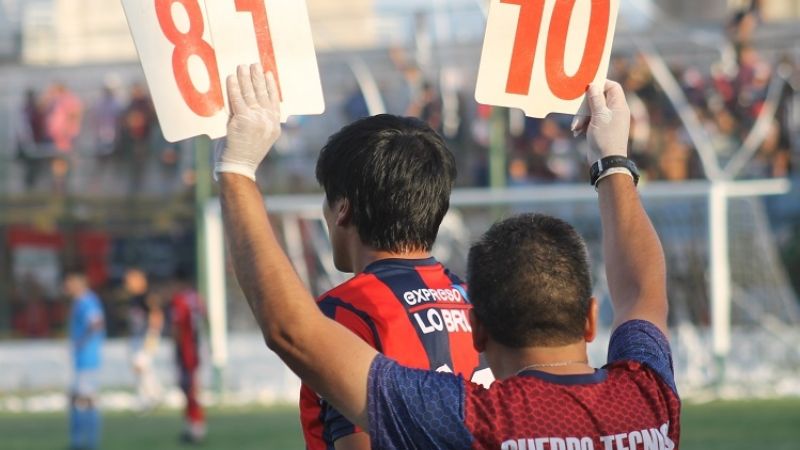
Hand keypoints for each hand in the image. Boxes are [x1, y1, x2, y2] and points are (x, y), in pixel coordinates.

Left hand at [214, 64, 280, 180]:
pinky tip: (231, 78)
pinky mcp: (243, 120)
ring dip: (245, 78)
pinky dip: (234, 87)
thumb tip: (250, 105)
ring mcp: (257, 120)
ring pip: (250, 94)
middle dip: (258, 77)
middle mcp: (268, 121)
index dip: (271, 86)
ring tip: (242, 66)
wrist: (239, 167)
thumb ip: (257, 121)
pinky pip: (237, 99)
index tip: (268, 74)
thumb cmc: (245, 154)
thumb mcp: (259, 137)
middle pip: (263, 94)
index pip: (275, 100)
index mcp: (275, 125)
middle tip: (254, 64)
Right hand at [570, 80, 629, 161]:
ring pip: (592, 110)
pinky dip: (583, 124)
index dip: (600, 84)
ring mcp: (608, 120)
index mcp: (619, 106)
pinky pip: (590, 120)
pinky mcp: (600, 128)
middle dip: (585, 105)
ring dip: (581, 117)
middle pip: (599, 98)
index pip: (612, 87)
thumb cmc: (605, 137)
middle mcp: (615, 111)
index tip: (586, 87)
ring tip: (576, 127)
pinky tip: (577, 132)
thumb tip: (593, 85)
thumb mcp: (599, 116)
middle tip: (577, 111)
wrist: (606, 161)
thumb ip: (596, 99)